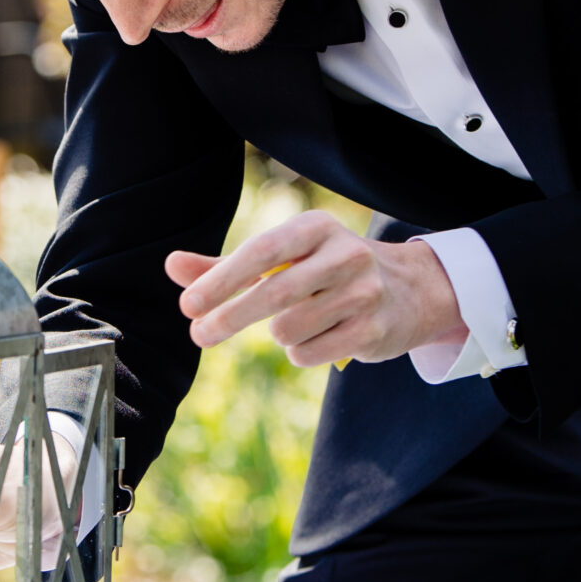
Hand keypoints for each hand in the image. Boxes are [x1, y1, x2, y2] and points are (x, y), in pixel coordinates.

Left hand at [166, 209, 467, 367]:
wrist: (408, 290)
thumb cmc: (325, 271)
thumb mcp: (282, 258)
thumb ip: (226, 265)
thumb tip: (172, 265)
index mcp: (317, 228)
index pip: (263, 251)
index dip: (222, 279)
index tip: (188, 305)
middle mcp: (345, 255)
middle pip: (274, 294)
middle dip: (230, 317)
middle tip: (199, 335)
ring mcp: (364, 293)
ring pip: (289, 329)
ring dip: (278, 334)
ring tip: (295, 322)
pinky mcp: (373, 331)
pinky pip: (308, 353)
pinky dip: (299, 351)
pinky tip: (318, 337)